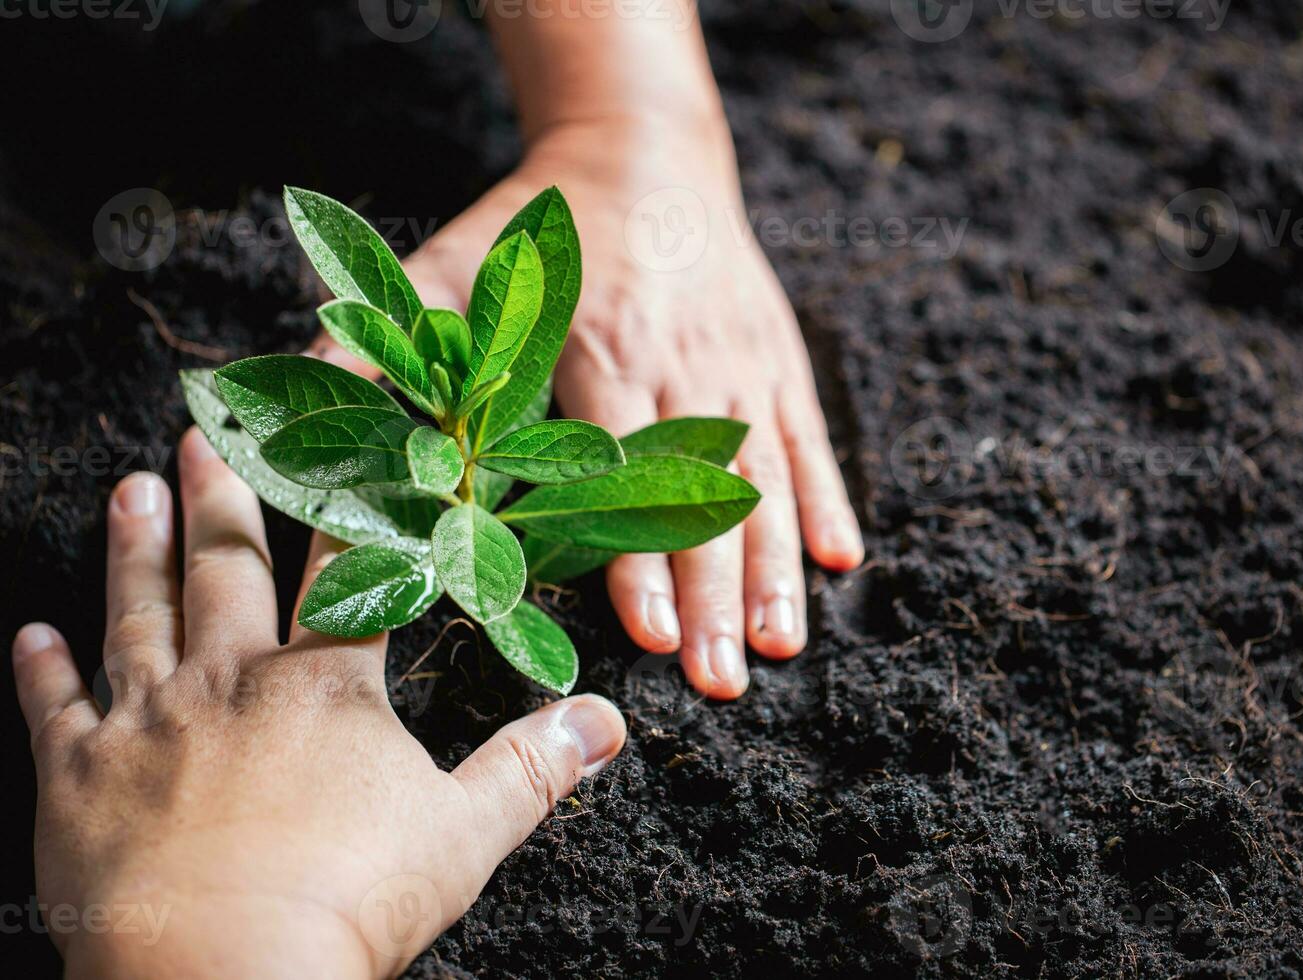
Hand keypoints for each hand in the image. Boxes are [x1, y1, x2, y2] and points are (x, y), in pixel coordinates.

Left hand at [12, 433, 626, 978]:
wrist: (219, 976)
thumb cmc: (350, 902)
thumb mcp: (467, 833)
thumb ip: (533, 767)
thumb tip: (608, 719)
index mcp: (325, 688)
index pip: (347, 577)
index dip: (357, 511)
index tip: (353, 450)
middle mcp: (230, 682)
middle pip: (227, 570)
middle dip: (223, 498)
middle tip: (205, 434)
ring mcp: (147, 722)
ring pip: (139, 612)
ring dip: (134, 547)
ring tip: (129, 487)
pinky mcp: (78, 776)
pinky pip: (54, 707)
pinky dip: (41, 669)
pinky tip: (29, 635)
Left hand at [314, 114, 864, 699]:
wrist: (642, 150)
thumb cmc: (539, 226)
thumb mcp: (451, 268)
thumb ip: (386, 344)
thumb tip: (290, 411)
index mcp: (599, 349)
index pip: (622, 472)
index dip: (635, 556)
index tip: (649, 632)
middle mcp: (678, 364)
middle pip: (701, 494)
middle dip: (713, 591)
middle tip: (719, 678)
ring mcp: (737, 363)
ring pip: (765, 477)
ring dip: (775, 565)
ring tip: (781, 643)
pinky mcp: (776, 357)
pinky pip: (808, 433)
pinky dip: (830, 495)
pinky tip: (846, 558)